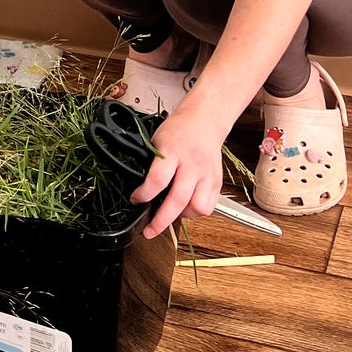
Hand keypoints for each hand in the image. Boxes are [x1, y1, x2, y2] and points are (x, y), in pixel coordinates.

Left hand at [131, 99, 225, 238]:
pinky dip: (195, 212)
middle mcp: (192, 164)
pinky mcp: (216, 182)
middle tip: (149, 230)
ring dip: (182, 216)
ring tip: (171, 212)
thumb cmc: (178, 130)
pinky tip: (186, 206)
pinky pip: (208, 207)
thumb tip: (139, 190)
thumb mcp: (157, 141)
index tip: (135, 200)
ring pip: (197, 207)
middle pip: (178, 199)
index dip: (144, 194)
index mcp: (173, 151)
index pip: (158, 179)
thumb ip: (152, 165)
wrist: (204, 120)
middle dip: (161, 220)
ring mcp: (206, 174)